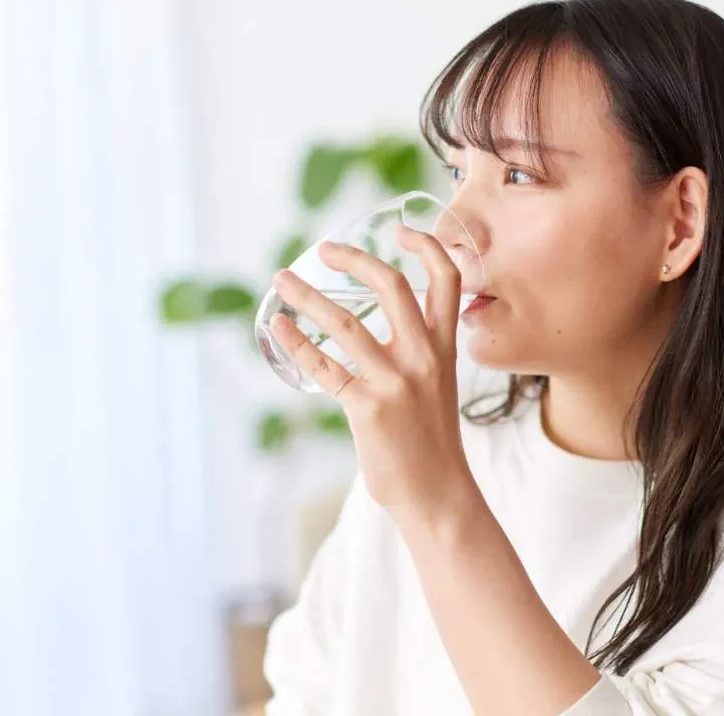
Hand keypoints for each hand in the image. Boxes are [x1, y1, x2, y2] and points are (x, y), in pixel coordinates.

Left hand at [269, 224, 476, 526]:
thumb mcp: (437, 387)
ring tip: (281, 282)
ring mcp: (395, 382)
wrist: (438, 494)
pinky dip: (296, 343)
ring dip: (306, 296)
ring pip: (346, 323)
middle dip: (354, 259)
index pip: (445, 279)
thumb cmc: (431, 443)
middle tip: (323, 248)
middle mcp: (424, 357)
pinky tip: (278, 329)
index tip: (397, 229)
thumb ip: (415, 357)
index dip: (424, 245)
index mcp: (445, 348)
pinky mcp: (367, 409)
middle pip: (392, 285)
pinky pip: (323, 367)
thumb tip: (367, 337)